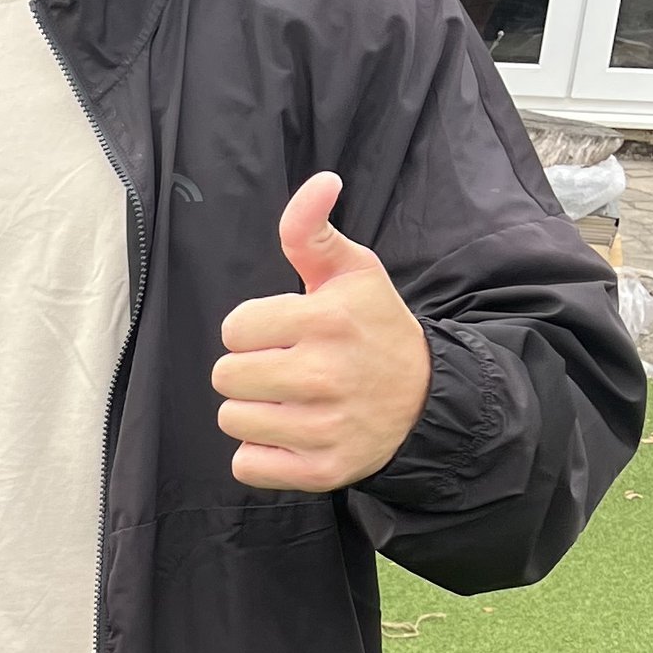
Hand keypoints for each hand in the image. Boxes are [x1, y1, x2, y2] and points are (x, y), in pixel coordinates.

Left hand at [213, 174, 433, 490]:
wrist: (426, 399)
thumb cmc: (375, 330)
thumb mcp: (354, 272)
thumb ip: (313, 230)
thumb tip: (321, 181)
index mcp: (327, 321)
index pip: (234, 328)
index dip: (253, 329)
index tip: (285, 332)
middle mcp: (324, 375)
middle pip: (226, 376)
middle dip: (249, 370)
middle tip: (287, 368)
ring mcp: (324, 428)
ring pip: (232, 420)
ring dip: (252, 411)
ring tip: (290, 401)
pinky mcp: (322, 471)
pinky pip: (247, 465)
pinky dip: (261, 454)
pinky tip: (292, 434)